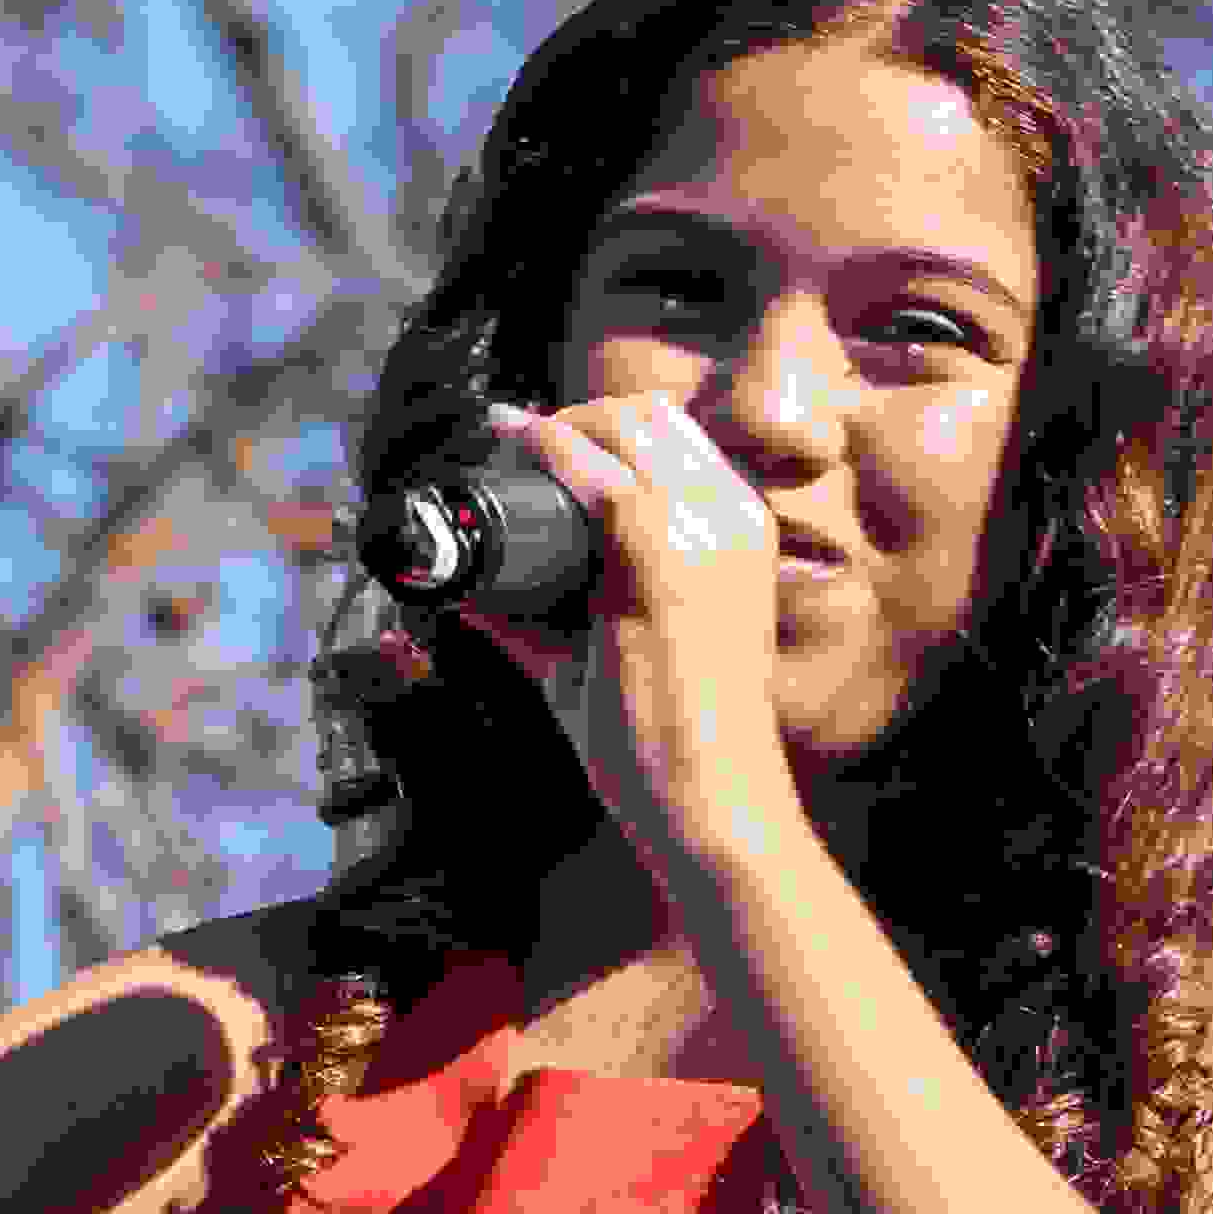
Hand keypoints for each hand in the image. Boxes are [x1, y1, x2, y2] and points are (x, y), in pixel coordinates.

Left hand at [458, 394, 807, 882]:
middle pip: (648, 415)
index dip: (606, 426)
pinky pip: (588, 466)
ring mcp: (698, 528)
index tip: (543, 439)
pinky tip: (504, 442)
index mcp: (744, 532)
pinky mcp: (654, 553)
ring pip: (620, 424)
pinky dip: (539, 445)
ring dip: (555, 423)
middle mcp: (731, 515)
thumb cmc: (668, 742)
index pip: (677, 440)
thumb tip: (468, 597)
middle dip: (576, 414)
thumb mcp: (620, 657)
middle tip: (515, 443)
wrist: (711, 798)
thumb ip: (547, 623)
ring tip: (505, 444)